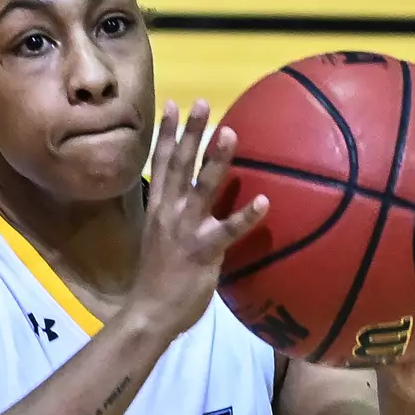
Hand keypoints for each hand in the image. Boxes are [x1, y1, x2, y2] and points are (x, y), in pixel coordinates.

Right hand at [127, 99, 268, 340]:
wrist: (150, 313)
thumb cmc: (158, 279)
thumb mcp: (161, 238)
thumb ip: (175, 215)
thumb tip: (190, 198)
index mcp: (158, 208)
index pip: (160, 163)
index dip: (167, 133)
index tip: (173, 104)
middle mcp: (169, 212)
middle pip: (179, 164)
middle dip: (191, 132)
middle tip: (203, 102)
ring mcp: (185, 230)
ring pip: (203, 187)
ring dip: (217, 159)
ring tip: (231, 133)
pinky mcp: (202, 251)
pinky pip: (228, 231)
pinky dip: (246, 216)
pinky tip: (264, 201)